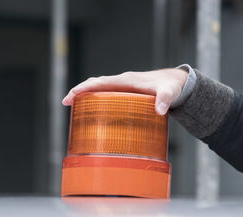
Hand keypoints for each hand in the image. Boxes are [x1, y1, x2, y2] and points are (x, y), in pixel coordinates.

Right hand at [62, 68, 187, 114]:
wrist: (177, 82)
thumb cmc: (172, 86)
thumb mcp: (170, 92)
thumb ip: (165, 100)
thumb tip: (159, 110)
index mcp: (128, 80)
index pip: (102, 83)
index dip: (85, 88)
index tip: (71, 96)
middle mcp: (123, 81)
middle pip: (96, 84)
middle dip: (80, 91)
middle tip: (66, 102)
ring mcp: (124, 86)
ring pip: (101, 88)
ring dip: (86, 94)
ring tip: (73, 106)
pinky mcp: (127, 92)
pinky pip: (108, 93)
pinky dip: (96, 98)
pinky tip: (93, 109)